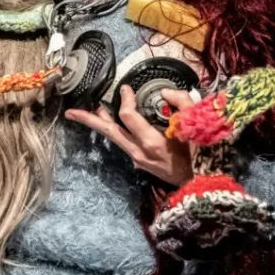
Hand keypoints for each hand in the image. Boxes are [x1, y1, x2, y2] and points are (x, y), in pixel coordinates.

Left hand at [65, 84, 197, 186]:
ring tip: (93, 112)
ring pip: (115, 139)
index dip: (125, 99)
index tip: (126, 88)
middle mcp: (140, 152)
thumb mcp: (198, 126)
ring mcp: (139, 160)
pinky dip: (118, 133)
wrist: (203, 187)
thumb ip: (182, 104)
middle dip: (89, 120)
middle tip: (71, 112)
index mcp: (151, 142)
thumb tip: (165, 92)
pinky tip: (117, 125)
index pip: (128, 116)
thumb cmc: (202, 157)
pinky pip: (125, 145)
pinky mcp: (143, 164)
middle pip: (109, 132)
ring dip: (103, 125)